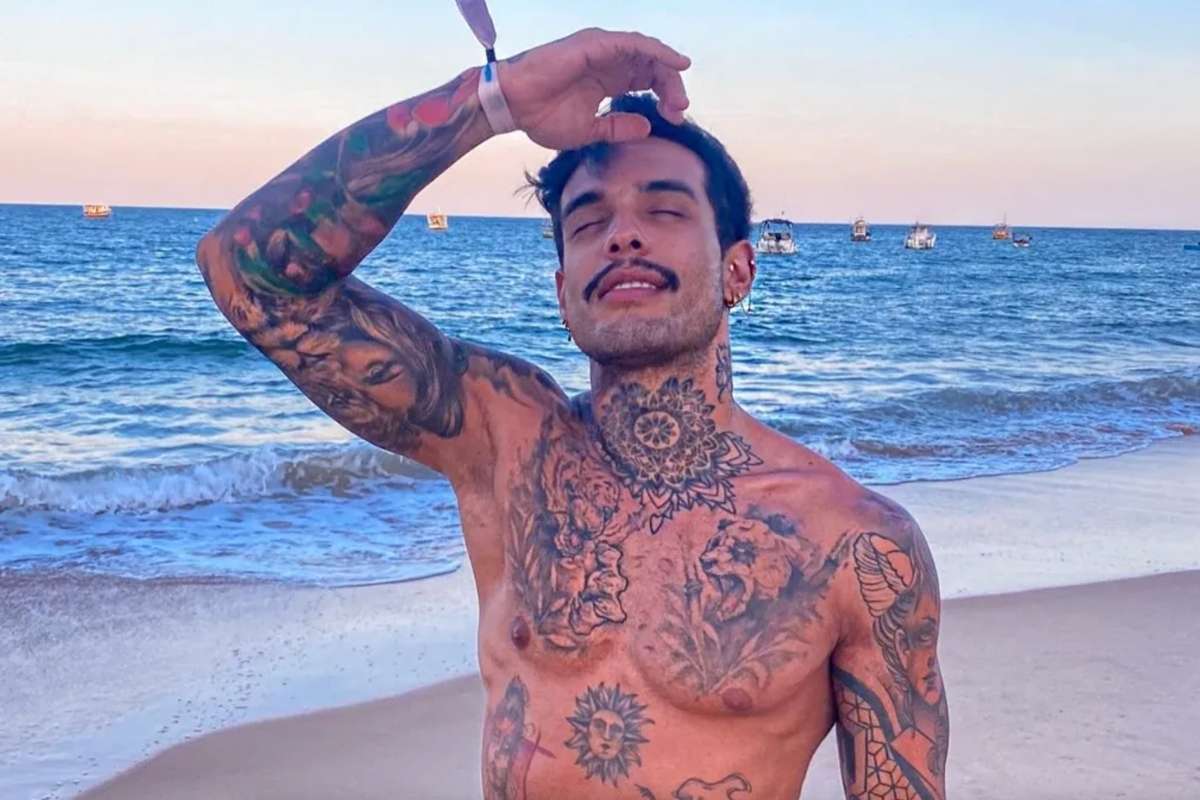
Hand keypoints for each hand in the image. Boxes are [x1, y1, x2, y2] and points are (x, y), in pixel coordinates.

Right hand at [495, 28, 690, 149]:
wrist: (513, 107)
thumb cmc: (542, 117)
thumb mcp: (589, 130)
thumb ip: (618, 127)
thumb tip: (648, 127)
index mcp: (608, 80)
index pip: (647, 81)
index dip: (666, 97)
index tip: (676, 118)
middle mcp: (608, 62)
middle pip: (652, 67)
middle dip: (672, 87)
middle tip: (680, 110)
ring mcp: (602, 50)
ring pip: (647, 54)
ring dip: (667, 72)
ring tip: (679, 96)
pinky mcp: (595, 44)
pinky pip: (634, 43)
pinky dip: (657, 51)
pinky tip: (675, 64)